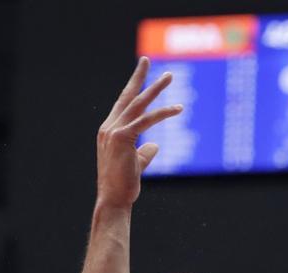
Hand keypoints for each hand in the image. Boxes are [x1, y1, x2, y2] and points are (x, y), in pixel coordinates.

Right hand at [96, 57, 182, 208]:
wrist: (114, 199)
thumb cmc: (123, 185)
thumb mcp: (135, 164)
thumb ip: (144, 152)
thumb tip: (155, 145)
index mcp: (109, 130)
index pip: (123, 104)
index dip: (132, 87)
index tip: (141, 72)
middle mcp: (109, 127)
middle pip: (127, 96)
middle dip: (139, 77)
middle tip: (147, 59)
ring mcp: (114, 131)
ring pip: (138, 104)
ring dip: (155, 88)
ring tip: (169, 76)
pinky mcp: (123, 138)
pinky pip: (146, 120)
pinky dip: (163, 113)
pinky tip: (178, 108)